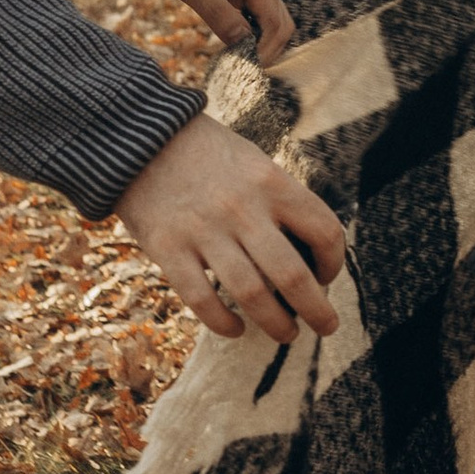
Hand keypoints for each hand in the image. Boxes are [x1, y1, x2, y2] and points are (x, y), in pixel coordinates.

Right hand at [116, 113, 343, 344]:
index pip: (323, 230)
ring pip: (252, 295)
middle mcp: (243, 208)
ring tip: (287, 334)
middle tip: (326, 326)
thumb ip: (280, 201)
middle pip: (293, 275)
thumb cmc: (208, 155)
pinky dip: (224, 324)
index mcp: (271, 182)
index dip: (334, 261)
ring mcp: (204, 231)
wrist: (140, 139)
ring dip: (276, 324)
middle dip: (317, 311)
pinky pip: (203, 300)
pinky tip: (236, 329)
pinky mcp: (168, 248)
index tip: (327, 276)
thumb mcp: (254, 163)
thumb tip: (310, 253)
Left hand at [134, 0, 295, 65]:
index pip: (273, 20)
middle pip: (279, 23)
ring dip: (259, 43)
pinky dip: (248, 35)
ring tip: (237, 64)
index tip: (244, 70)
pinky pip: (253, 17)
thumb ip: (216, 13)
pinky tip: (231, 49)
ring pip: (269, 22)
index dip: (263, 48)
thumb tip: (241, 46)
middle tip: (242, 72)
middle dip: (266, 49)